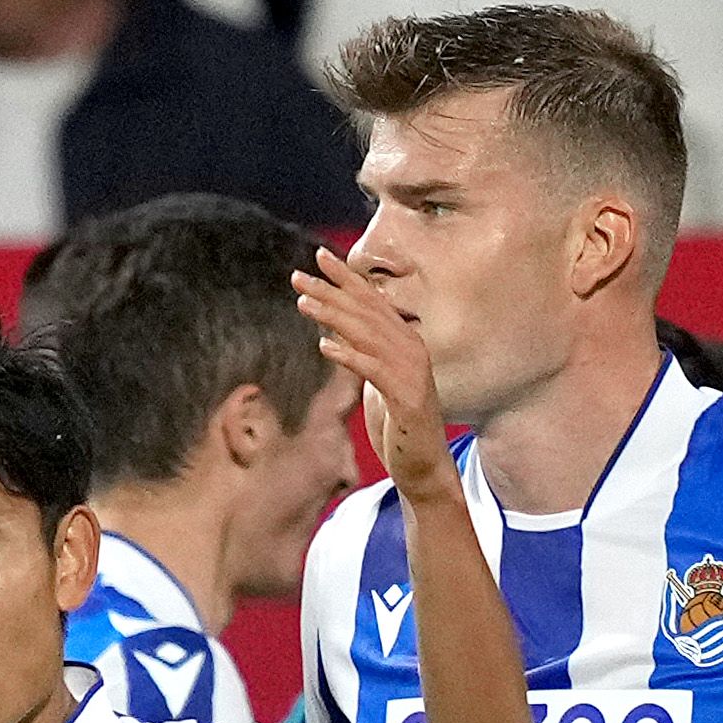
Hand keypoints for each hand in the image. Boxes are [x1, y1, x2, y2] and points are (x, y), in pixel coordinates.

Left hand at [293, 245, 453, 498]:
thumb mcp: (379, 381)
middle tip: (298, 276)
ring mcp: (412, 373)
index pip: (372, 301)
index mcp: (406, 341)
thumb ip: (366, 354)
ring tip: (303, 303)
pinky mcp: (406, 398)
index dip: (346, 277)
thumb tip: (338, 331)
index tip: (319, 256)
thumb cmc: (398, 425)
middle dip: (331, 291)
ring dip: (333, 317)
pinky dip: (349, 356)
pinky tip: (324, 347)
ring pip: (367, 335)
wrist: (424, 466)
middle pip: (366, 312)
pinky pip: (373, 370)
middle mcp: (412, 349)